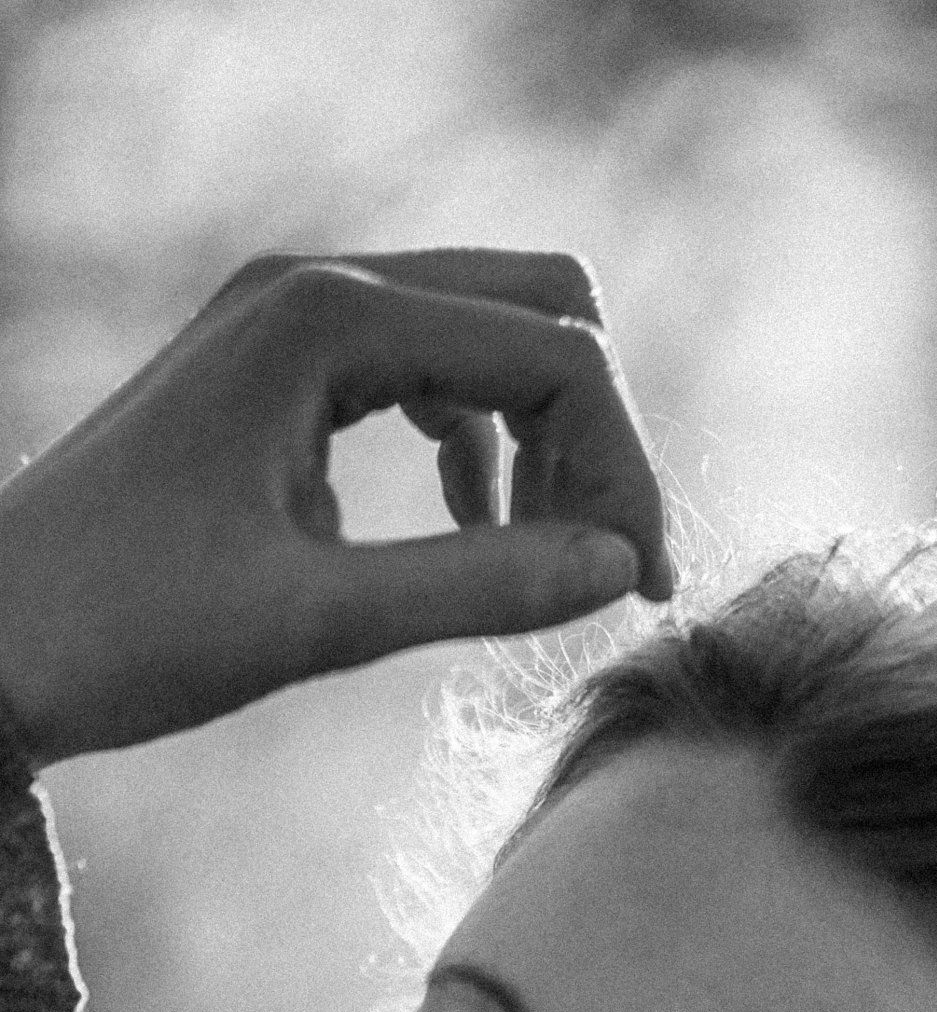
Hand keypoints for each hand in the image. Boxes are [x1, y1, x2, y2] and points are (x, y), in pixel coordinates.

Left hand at [0, 248, 672, 767]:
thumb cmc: (127, 630)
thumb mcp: (319, 623)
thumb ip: (482, 586)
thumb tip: (620, 570)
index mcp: (325, 321)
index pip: (550, 352)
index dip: (621, 470)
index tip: (640, 590)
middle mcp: (314, 288)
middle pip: (538, 306)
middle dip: (598, 435)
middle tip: (612, 566)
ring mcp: (291, 318)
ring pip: (490, 332)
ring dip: (548, 439)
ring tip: (551, 560)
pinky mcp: (278, 367)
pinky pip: (430, 367)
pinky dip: (482, 443)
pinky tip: (476, 533)